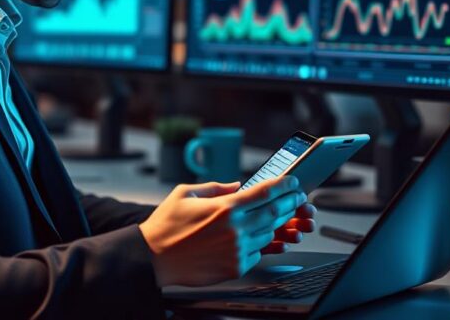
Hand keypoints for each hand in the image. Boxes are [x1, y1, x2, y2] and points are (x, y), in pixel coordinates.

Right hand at [139, 176, 305, 286]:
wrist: (153, 258)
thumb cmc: (166, 225)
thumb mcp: (186, 193)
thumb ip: (216, 187)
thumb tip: (238, 185)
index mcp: (225, 207)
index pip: (266, 192)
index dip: (285, 185)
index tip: (293, 182)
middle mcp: (235, 228)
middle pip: (275, 213)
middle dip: (289, 203)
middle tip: (295, 198)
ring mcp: (237, 249)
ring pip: (268, 234)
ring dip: (272, 225)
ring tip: (267, 218)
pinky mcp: (235, 267)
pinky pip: (257, 253)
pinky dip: (257, 245)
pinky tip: (248, 239)